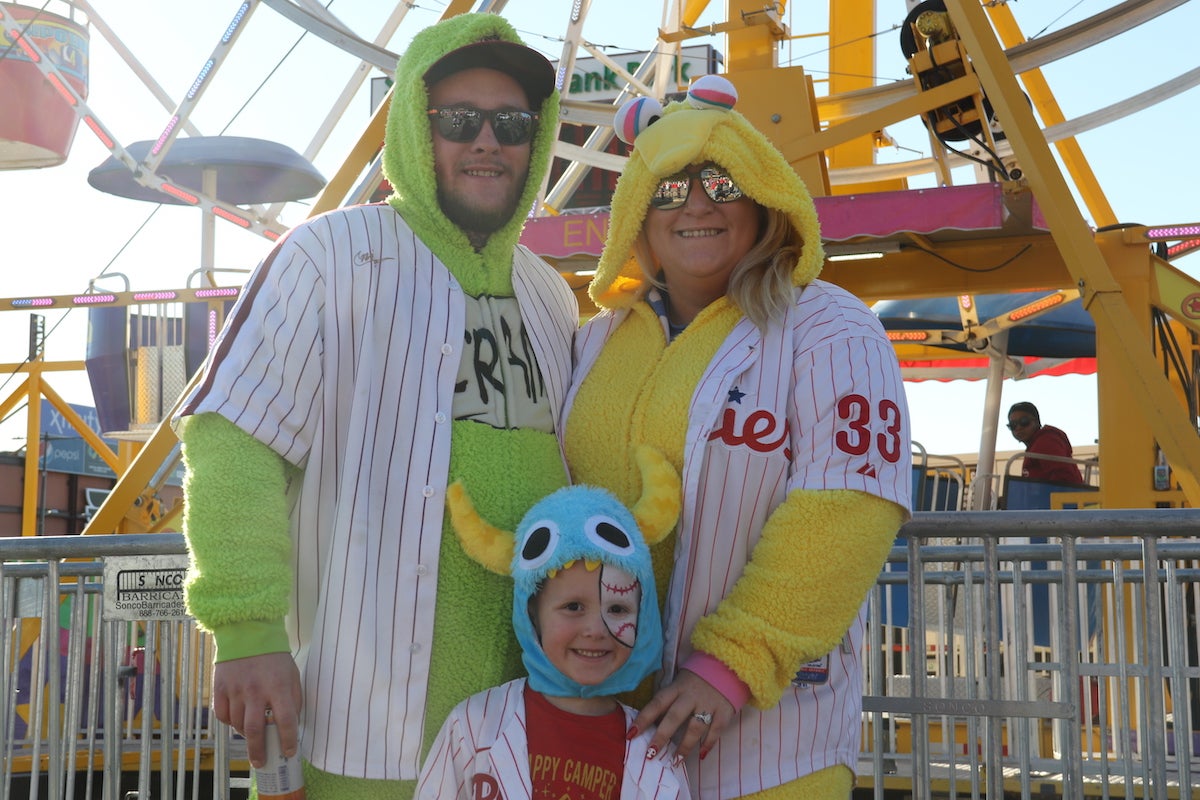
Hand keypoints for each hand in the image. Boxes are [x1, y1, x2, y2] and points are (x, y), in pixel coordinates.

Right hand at [211, 652, 301, 767]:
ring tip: (252, 734)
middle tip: (261, 762)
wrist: (248, 632)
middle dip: (258, 751)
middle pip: (256, 729)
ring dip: (246, 734)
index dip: (288, 739)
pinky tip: (237, 719)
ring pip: (238, 724)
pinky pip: (223, 715)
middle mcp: (256, 690)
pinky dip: (230, 722)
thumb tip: (290, 724)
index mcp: (278, 686)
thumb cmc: (274, 656)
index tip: (289, 752)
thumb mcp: (292, 674)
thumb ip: (293, 699)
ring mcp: (235, 689)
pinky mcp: (220, 688)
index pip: (285, 720)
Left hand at [632, 668, 733, 762]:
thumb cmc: (698, 677)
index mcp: (676, 688)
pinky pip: (716, 730)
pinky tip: (701, 755)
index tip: (631, 734)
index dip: (643, 718)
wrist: (728, 664)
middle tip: (650, 754)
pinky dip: (709, 743)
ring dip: (684, 746)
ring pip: (695, 727)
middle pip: (674, 717)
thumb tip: (651, 720)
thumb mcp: (680, 681)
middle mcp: (691, 696)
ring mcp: (708, 703)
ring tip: (676, 761)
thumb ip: (669, 698)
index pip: (657, 703)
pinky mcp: (724, 710)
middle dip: (661, 736)